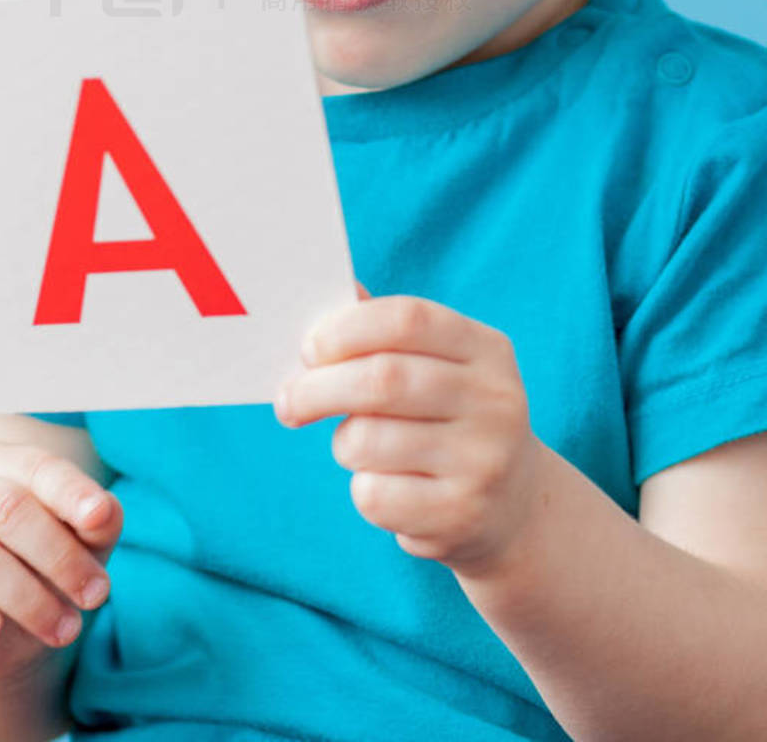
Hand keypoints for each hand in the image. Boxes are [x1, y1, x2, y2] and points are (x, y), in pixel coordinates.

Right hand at [0, 443, 122, 678]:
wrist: (2, 631)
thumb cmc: (49, 566)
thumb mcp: (86, 540)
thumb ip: (99, 518)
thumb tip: (101, 511)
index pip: (35, 466)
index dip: (69, 491)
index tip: (99, 519)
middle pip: (7, 510)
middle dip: (59, 557)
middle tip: (95, 596)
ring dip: (28, 599)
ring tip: (64, 629)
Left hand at [274, 281, 543, 578]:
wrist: (513, 507)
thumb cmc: (448, 418)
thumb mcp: (438, 367)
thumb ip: (387, 332)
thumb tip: (336, 288)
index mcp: (486, 350)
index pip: (408, 319)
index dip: (347, 329)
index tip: (309, 349)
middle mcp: (495, 401)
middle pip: (382, 379)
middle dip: (317, 389)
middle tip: (288, 402)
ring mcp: (484, 461)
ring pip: (368, 441)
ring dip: (343, 444)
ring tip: (358, 447)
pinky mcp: (462, 514)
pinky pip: (374, 496)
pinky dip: (363, 490)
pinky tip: (389, 488)